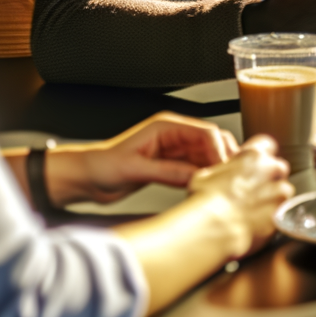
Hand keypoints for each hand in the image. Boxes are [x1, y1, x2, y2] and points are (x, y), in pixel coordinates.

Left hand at [45, 112, 238, 206]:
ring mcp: (174, 151)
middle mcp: (173, 136)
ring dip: (215, 170)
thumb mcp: (134, 170)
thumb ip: (166, 171)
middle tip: (229, 179)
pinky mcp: (172, 166)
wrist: (86, 178)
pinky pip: (197, 169)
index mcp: (166, 127)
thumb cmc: (101, 166)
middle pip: (212, 142)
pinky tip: (206, 189)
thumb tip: (195, 176)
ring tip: (220, 187)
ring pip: (207, 156)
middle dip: (223, 159)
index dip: (219, 150)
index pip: (205, 133)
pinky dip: (204, 178)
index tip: (224, 170)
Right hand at [188, 135, 294, 255]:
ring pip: (282, 191)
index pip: (267, 145)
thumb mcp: (206, 174)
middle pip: (277, 168)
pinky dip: (273, 215)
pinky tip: (256, 221)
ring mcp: (280, 193)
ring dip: (272, 197)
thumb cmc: (206, 200)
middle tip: (251, 190)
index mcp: (253, 155)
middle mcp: (272, 170)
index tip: (254, 164)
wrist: (215, 227)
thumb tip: (223, 175)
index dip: (260, 156)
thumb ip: (224, 169)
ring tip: (253, 209)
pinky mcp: (282, 214)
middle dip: (268, 177)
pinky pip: (282, 211)